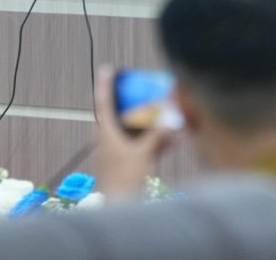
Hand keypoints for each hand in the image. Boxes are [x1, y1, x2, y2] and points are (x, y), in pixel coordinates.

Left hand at [94, 66, 172, 200]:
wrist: (121, 207)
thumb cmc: (126, 180)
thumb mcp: (144, 154)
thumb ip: (158, 135)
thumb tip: (172, 120)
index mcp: (106, 133)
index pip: (103, 102)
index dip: (105, 84)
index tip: (107, 68)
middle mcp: (108, 140)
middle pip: (118, 114)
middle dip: (132, 104)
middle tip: (141, 91)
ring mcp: (116, 152)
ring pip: (131, 131)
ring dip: (148, 125)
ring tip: (165, 117)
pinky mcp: (125, 164)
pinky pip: (139, 146)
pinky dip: (152, 141)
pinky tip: (171, 142)